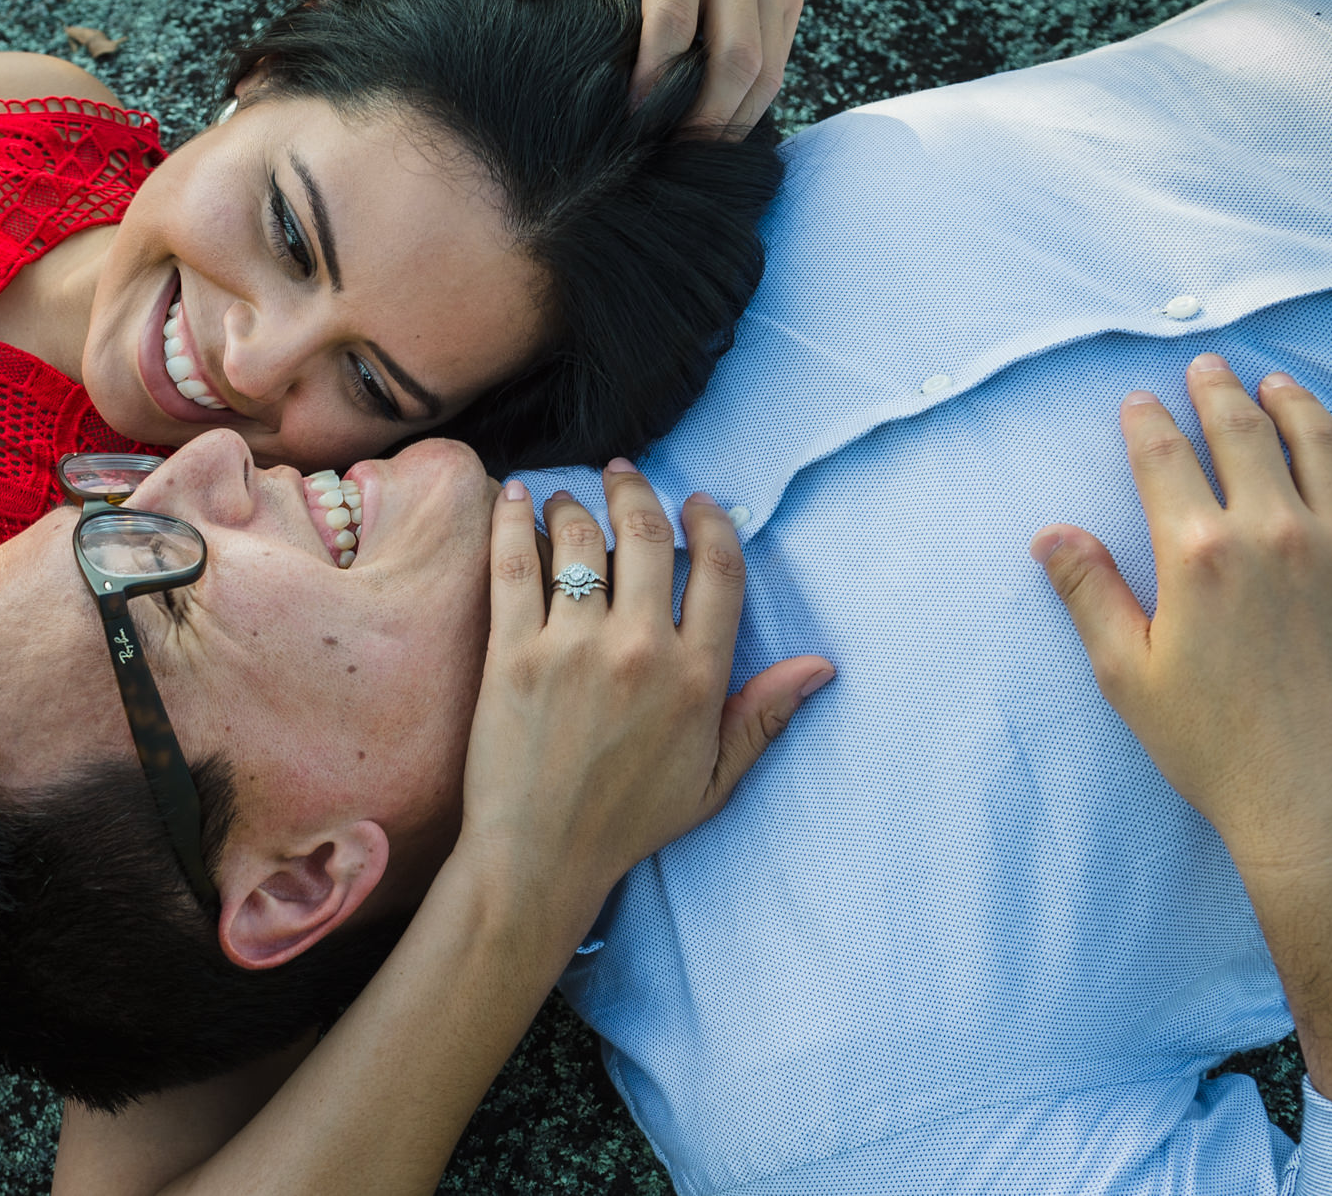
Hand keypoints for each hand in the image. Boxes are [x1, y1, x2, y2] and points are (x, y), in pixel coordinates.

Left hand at [459, 462, 832, 913]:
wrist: (541, 857)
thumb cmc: (628, 823)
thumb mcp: (715, 779)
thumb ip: (763, 714)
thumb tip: (819, 666)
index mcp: (698, 678)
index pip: (718, 570)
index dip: (710, 522)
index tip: (696, 501)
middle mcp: (642, 651)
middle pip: (647, 536)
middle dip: (636, 491)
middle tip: (622, 474)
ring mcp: (574, 648)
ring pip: (579, 540)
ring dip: (574, 504)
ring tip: (568, 498)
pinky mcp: (514, 654)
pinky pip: (513, 566)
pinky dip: (512, 521)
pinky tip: (514, 498)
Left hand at [486, 0, 803, 135]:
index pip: (677, 26)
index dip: (654, 84)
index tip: (627, 125)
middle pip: (733, 59)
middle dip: (700, 119)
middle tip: (663, 160)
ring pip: (763, 73)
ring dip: (726, 126)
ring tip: (684, 161)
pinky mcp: (787, 0)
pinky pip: (777, 73)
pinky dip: (746, 114)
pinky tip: (707, 141)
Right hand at [1030, 355, 1331, 867]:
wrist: (1327, 805)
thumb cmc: (1217, 750)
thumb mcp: (1128, 676)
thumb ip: (1089, 593)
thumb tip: (1051, 534)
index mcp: (1199, 555)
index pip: (1163, 456)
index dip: (1146, 419)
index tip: (1139, 400)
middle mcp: (1276, 534)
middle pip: (1243, 431)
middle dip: (1218, 391)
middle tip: (1208, 368)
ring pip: (1323, 444)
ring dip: (1294, 404)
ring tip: (1277, 386)